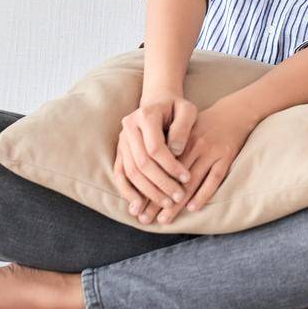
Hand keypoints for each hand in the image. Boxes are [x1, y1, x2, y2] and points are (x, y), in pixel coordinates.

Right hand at [111, 90, 197, 223]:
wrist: (158, 102)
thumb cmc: (176, 108)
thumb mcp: (187, 110)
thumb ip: (184, 127)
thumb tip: (177, 151)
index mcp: (145, 115)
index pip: (155, 147)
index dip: (171, 166)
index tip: (186, 178)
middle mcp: (129, 127)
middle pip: (142, 163)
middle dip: (161, 183)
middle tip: (177, 198)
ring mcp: (122, 140)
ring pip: (131, 172)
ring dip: (148, 191)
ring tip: (165, 204)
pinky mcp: (120, 152)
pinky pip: (120, 174)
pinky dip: (127, 192)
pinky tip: (138, 206)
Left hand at [147, 95, 262, 224]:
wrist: (234, 112)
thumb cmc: (203, 125)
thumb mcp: (183, 129)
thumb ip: (167, 145)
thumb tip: (144, 168)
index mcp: (180, 138)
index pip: (160, 167)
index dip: (147, 187)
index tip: (136, 205)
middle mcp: (194, 145)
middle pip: (172, 177)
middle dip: (157, 200)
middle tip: (145, 218)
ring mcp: (211, 151)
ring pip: (191, 181)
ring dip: (176, 202)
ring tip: (164, 219)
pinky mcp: (226, 156)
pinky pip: (214, 178)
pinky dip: (203, 194)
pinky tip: (192, 207)